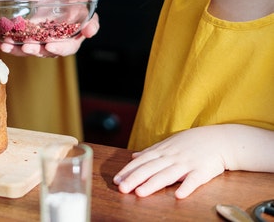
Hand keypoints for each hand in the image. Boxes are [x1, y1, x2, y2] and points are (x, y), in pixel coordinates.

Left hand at [0, 13, 98, 56]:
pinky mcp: (26, 39)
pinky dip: (5, 42)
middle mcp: (52, 47)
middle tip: (25, 46)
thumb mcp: (86, 14)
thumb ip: (92, 23)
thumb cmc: (76, 11)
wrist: (61, 5)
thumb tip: (90, 31)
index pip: (65, 49)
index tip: (49, 45)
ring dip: (14, 48)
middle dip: (32, 50)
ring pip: (26, 50)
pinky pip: (16, 43)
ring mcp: (37, 44)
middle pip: (42, 52)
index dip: (57, 48)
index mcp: (69, 44)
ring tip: (3, 44)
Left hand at [113, 126, 229, 198]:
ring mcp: (187, 163)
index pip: (142, 161)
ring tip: (140, 193)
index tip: (117, 179)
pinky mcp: (203, 171)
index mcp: (163, 150)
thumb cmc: (191, 143)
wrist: (219, 140)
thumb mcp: (169, 143)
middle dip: (134, 178)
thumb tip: (134, 156)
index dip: (129, 170)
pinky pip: (194, 180)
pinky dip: (186, 187)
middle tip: (121, 188)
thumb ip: (151, 151)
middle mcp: (172, 156)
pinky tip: (178, 196)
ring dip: (153, 184)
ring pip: (167, 175)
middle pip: (150, 168)